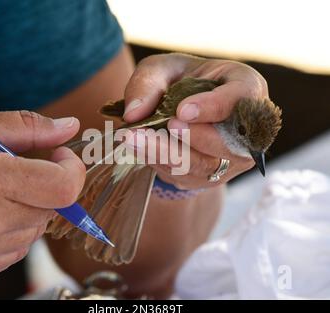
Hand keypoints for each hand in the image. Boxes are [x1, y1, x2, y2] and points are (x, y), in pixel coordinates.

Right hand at [0, 110, 84, 279]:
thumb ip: (28, 127)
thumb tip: (70, 128)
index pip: (62, 187)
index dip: (72, 169)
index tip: (59, 156)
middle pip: (52, 209)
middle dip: (47, 187)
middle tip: (18, 173)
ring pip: (37, 230)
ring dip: (30, 210)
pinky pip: (18, 249)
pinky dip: (14, 230)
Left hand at [123, 53, 268, 188]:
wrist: (182, 109)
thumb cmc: (179, 81)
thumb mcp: (162, 69)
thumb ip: (148, 83)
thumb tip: (132, 114)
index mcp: (245, 89)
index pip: (242, 100)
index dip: (213, 108)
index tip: (182, 111)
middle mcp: (246, 130)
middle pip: (227, 143)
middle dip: (192, 138)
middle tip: (164, 126)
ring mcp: (231, 159)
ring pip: (204, 165)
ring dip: (168, 154)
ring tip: (136, 139)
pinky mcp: (210, 176)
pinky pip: (187, 176)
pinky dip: (160, 163)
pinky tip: (138, 148)